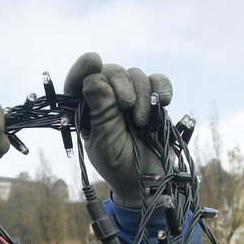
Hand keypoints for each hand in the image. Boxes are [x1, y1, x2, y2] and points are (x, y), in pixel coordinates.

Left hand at [64, 53, 172, 208]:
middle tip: (127, 106)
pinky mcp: (153, 102)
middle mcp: (108, 100)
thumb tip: (94, 78)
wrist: (151, 182)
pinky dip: (161, 87)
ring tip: (143, 122)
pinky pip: (158, 82)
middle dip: (120, 84)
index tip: (93, 61)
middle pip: (111, 72)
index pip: (79, 82)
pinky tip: (164, 101)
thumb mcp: (107, 143)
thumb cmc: (121, 166)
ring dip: (141, 94)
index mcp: (87, 111)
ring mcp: (132, 99)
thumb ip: (102, 112)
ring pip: (135, 75)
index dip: (83, 69)